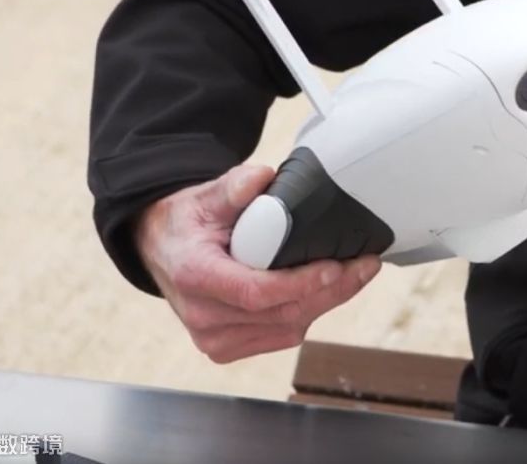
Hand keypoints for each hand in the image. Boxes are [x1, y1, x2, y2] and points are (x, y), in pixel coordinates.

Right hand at [135, 165, 381, 362]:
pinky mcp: (227, 348)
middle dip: (331, 291)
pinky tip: (328, 290)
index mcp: (195, 276)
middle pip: (281, 314)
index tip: (336, 267)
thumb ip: (232, 186)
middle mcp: (203, 316)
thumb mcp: (203, 197)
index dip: (300, 284)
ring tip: (356, 273)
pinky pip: (281, 336)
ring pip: (287, 328)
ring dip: (326, 302)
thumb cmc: (185, 224)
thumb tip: (261, 178)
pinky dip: (308, 312)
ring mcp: (215, 339)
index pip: (255, 292)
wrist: (160, 251)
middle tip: (366, 265)